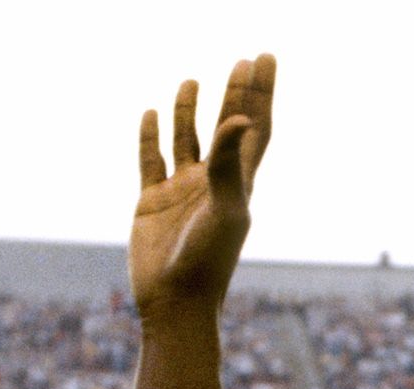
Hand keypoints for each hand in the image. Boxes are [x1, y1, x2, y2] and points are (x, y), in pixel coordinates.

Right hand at [131, 55, 273, 316]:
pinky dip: (150, 137)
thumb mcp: (226, 210)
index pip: (255, 128)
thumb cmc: (208, 262)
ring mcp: (181, 191)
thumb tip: (241, 118)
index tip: (263, 58)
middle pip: (227, 127)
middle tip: (243, 60)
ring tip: (191, 80)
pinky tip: (150, 114)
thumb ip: (230, 164)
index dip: (261, 93)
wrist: (175, 304)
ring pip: (187, 140)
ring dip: (189, 111)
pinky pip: (151, 160)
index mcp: (238, 183)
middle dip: (235, 94)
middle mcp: (212, 183)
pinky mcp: (151, 202)